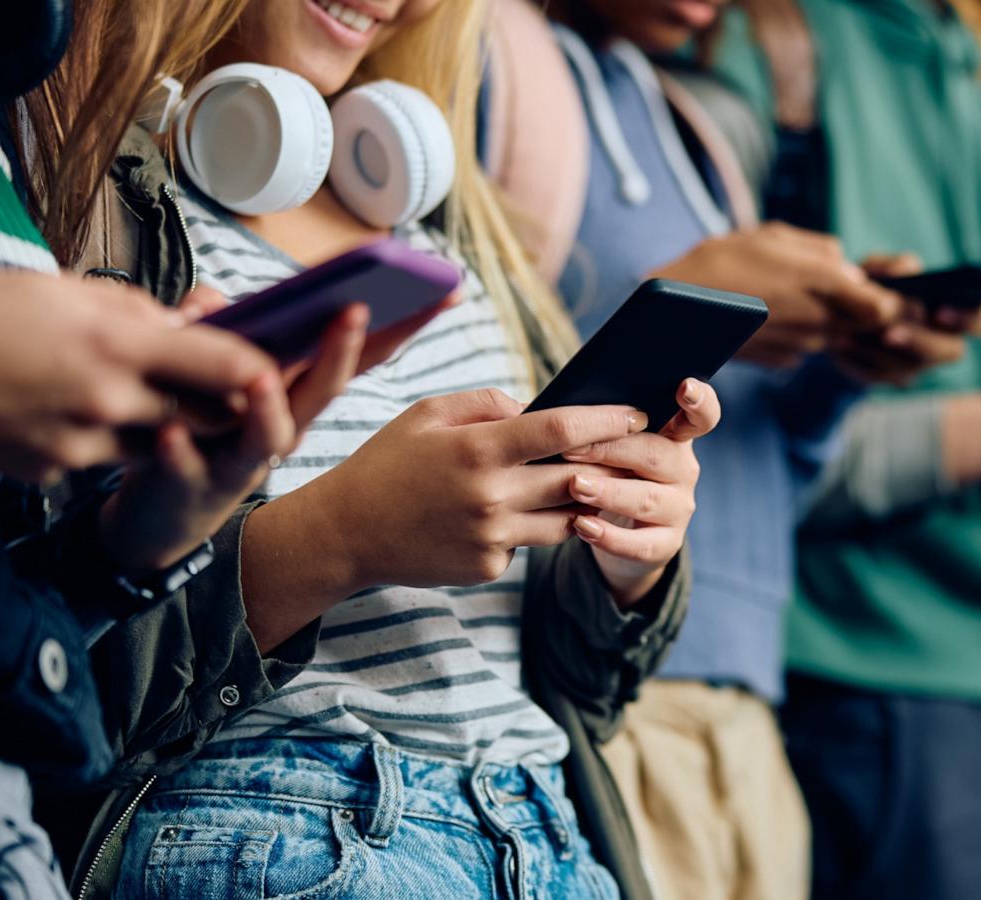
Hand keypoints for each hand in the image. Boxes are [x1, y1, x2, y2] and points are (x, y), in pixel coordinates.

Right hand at [0, 272, 275, 482]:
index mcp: (113, 344)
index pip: (221, 364)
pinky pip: (99, 458)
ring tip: (131, 389)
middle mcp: (104, 401)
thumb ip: (134, 312)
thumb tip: (182, 326)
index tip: (274, 365)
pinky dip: (102, 437)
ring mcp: (76, 445)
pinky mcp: (49, 472)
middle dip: (219, 404)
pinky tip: (66, 408)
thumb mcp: (59, 290)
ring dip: (161, 422)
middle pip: (202, 416)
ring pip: (154, 442)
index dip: (257, 367)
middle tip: (223, 386)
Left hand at [97, 288, 454, 570]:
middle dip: (342, 349)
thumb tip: (212, 297)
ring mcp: (244, 458)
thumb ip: (216, 330)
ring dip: (268, 408)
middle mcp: (286, 426)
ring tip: (261, 379)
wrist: (165, 517)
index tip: (445, 289)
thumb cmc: (200, 434)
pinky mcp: (194, 484)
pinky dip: (181, 451)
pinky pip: (189, 467)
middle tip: (357, 310)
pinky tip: (170, 429)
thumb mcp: (217, 374)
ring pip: (268, 433)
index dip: (404, 320)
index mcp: (299, 392)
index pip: (361, 350)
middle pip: (325, 387)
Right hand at [256, 390, 651, 601]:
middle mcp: (491, 496)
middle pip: (577, 478)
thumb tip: (534, 408)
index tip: (636, 414)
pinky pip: (531, 542)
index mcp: (478, 449)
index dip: (606, 420)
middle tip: (635, 451)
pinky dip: (534, 526)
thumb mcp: (427, 414)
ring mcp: (492, 537)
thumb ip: (486, 402)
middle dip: (612, 464)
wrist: (345, 534)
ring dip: (585, 501)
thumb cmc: (387, 463)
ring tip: (596, 481)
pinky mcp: (488, 566)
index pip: (560, 429)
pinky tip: (521, 514)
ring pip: (567, 518)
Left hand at [563, 378, 720, 602]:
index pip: (702, 415)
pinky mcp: (666, 543)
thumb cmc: (605, 470)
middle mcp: (683, 469)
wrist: (616, 528)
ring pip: (648, 498)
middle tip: (572, 448)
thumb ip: (589, 422)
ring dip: (609, 492)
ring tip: (575, 486)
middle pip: (657, 453)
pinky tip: (581, 526)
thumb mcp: (605, 443)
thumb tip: (535, 405)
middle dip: (612, 450)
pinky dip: (610, 537)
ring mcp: (678, 508)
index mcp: (674, 435)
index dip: (698, 401)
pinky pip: (641, 544)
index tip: (684, 386)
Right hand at [650, 223, 902, 367]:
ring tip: (783, 292)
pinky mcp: (782, 360)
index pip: (886, 306)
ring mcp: (802, 346)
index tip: (877, 286)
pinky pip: (805, 345)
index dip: (890, 298)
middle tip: (822, 283)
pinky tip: (767, 313)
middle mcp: (821, 322)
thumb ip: (823, 253)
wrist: (676, 310)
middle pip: (862, 322)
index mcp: (825, 284)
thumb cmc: (724, 261)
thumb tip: (850, 269)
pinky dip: (797, 330)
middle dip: (854, 305)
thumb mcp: (777, 237)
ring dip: (822, 316)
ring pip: (833, 332)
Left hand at [829, 256, 980, 386]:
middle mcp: (944, 343)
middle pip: (952, 352)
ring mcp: (919, 365)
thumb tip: (901, 272)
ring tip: (848, 333)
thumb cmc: (877, 286)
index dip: (968, 318)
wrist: (843, 315)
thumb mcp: (881, 269)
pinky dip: (857, 359)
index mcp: (954, 311)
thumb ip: (894, 266)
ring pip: (909, 368)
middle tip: (889, 332)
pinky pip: (879, 377)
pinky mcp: (890, 378)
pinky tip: (840, 343)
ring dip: (878, 351)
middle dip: (920, 341)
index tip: (938, 311)